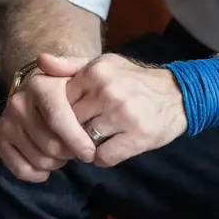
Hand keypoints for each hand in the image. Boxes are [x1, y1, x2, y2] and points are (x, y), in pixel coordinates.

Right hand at [0, 54, 97, 181]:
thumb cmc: (70, 84)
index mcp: (40, 85)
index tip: (91, 152)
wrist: (44, 87)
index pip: (58, 119)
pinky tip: (49, 168)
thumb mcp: (80, 71)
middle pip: (51, 145)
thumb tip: (44, 59)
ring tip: (66, 152)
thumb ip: (71, 64)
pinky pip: (20, 169)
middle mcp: (18, 102)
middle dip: (71, 153)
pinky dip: (37, 174)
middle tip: (79, 149)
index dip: (77, 139)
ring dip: (57, 162)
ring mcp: (7, 121)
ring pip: (39, 159)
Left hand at [68, 54, 187, 166]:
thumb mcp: (104, 65)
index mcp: (96, 72)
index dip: (64, 115)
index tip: (75, 116)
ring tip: (104, 136)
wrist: (178, 95)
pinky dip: (105, 157)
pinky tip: (115, 146)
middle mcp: (108, 92)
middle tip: (89, 129)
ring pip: (85, 143)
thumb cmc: (134, 81)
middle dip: (75, 132)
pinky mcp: (137, 136)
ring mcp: (123, 115)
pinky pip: (103, 158)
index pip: (60, 103)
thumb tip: (40, 61)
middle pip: (71, 125)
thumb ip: (70, 65)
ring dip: (90, 146)